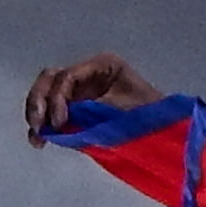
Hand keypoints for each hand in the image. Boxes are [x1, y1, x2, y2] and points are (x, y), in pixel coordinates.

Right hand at [25, 53, 154, 139]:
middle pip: (50, 79)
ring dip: (37, 113)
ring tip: (37, 137)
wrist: (168, 131)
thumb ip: (91, 114)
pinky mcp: (78, 109)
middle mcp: (88, 74)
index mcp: (102, 65)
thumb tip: (62, 123)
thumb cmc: (151, 116)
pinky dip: (45, 125)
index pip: (68, 76)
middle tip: (39, 126)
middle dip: (40, 102)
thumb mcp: (122, 111)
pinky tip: (40, 141)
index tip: (60, 123)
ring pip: (46, 94)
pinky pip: (53, 112)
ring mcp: (82, 90)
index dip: (58, 98)